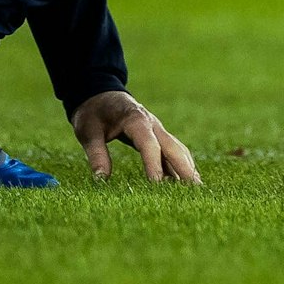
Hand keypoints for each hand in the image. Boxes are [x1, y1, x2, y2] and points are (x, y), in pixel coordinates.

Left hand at [70, 90, 200, 184]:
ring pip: (176, 149)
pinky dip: (180, 165)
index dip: (153, 165)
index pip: (148, 144)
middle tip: (194, 189)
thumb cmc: (93, 112)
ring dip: (186, 167)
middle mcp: (152, 124)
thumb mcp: (88, 131)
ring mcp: (157, 129)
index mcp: (135, 119)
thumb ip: (96, 154)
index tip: (157, 186)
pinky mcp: (157, 135)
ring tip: (195, 190)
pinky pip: (172, 151)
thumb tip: (101, 180)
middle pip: (172, 147)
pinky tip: (184, 182)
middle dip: (183, 167)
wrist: (99, 93)